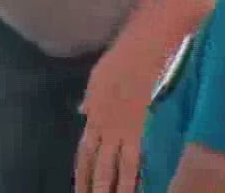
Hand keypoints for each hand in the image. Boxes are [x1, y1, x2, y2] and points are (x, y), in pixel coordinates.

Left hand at [75, 35, 159, 192]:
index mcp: (95, 116)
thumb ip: (91, 99)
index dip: (82, 174)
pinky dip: (134, 179)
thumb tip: (83, 111)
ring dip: (111, 190)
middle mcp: (106, 127)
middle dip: (94, 188)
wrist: (144, 46)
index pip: (86, 154)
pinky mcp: (143, 127)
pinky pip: (136, 161)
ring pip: (115, 169)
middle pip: (98, 166)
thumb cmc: (123, 57)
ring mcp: (124, 129)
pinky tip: (135, 190)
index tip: (80, 191)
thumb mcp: (98, 78)